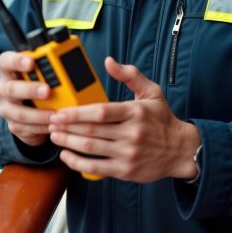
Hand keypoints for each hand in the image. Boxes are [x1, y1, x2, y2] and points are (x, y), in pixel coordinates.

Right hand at [0, 51, 54, 146]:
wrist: (28, 109)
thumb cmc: (38, 84)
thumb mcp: (41, 73)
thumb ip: (50, 66)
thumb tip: (72, 58)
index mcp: (9, 70)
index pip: (6, 61)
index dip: (17, 61)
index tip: (31, 62)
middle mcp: (3, 89)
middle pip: (11, 88)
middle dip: (30, 90)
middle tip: (47, 91)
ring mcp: (6, 108)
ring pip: (19, 113)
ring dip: (39, 114)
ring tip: (55, 114)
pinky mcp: (13, 125)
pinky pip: (26, 128)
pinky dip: (42, 127)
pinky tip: (54, 125)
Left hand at [48, 56, 200, 181]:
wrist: (180, 150)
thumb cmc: (163, 119)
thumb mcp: (152, 92)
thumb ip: (130, 75)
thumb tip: (109, 61)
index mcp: (135, 112)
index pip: (102, 112)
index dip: (78, 113)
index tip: (61, 111)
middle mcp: (132, 134)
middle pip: (92, 130)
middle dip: (67, 127)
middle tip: (51, 122)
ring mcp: (128, 153)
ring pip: (91, 148)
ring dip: (68, 142)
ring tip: (54, 135)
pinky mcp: (125, 170)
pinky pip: (96, 168)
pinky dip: (77, 163)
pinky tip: (66, 156)